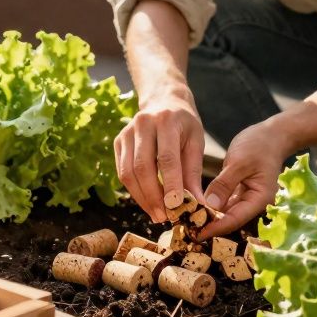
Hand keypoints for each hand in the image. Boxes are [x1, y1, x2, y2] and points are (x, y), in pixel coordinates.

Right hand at [114, 85, 204, 222]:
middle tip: (164, 217)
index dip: (171, 185)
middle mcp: (143, 124)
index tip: (177, 208)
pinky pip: (122, 171)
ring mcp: (127, 132)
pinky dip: (134, 190)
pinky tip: (146, 201)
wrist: (164, 100)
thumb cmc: (184, 123)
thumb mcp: (196, 142)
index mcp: (166, 121)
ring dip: (141, 198)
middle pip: (143, 167)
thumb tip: (198, 204)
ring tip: (156, 214)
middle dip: (153, 197)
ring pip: (128, 172)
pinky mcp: (118, 141)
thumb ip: (193, 172)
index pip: (166, 158)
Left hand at [197, 121, 294, 239]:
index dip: (215, 228)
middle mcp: (253, 203)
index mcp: (259, 199)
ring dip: (208, 216)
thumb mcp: (239, 162)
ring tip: (187, 221)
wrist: (272, 135)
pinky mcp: (238, 191)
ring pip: (225, 213)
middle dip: (209, 225)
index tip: (196, 233)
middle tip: (186, 230)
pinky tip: (195, 207)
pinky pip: (223, 202)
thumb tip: (209, 206)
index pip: (235, 219)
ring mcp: (246, 198)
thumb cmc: (259, 145)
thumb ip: (224, 184)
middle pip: (229, 220)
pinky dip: (211, 205)